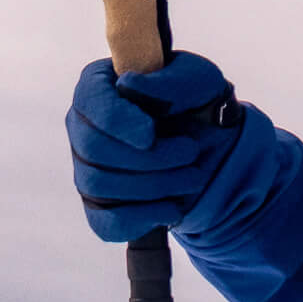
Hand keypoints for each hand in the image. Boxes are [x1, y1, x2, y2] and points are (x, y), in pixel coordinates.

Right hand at [67, 52, 243, 243]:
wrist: (219, 150)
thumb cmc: (201, 105)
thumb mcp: (201, 81)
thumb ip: (172, 79)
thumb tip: (130, 86)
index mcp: (99, 87)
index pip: (91, 103)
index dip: (117, 121)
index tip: (150, 133)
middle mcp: (83, 127)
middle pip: (93, 149)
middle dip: (151, 157)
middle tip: (191, 152)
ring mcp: (87, 169)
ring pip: (100, 185)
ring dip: (156, 185)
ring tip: (193, 177)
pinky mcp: (101, 207)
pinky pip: (105, 223)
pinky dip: (142, 218)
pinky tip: (172, 209)